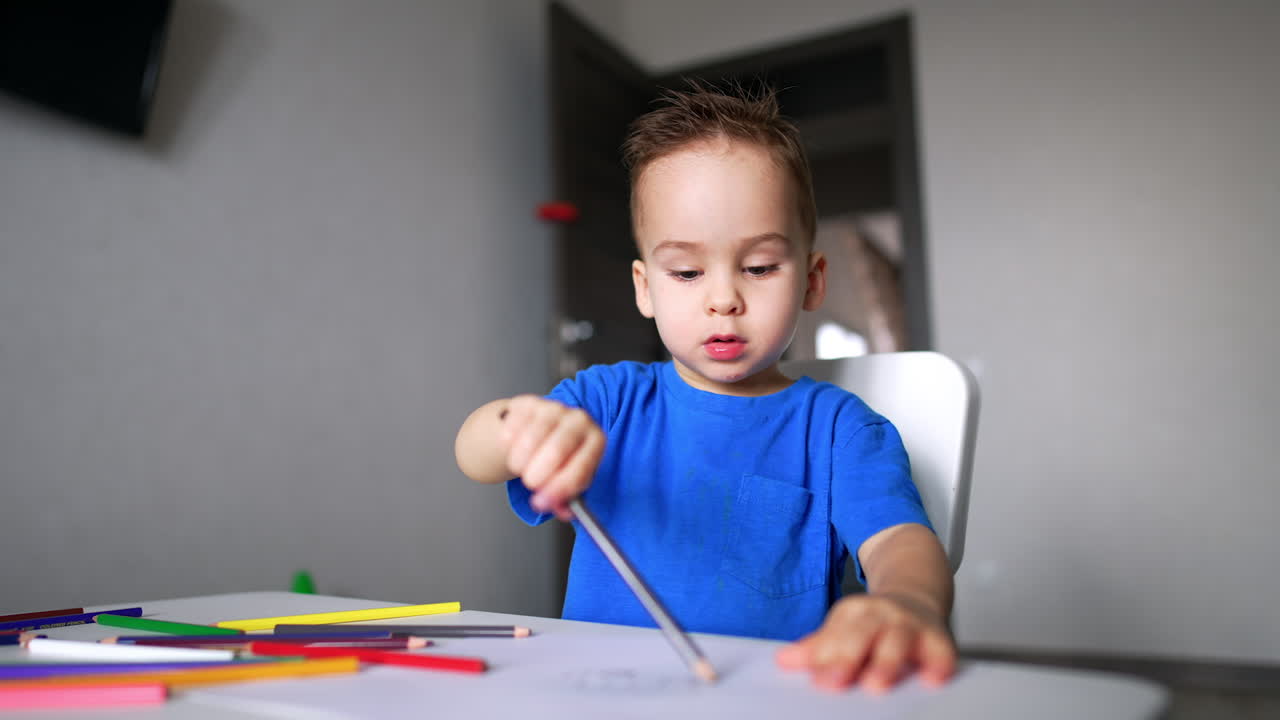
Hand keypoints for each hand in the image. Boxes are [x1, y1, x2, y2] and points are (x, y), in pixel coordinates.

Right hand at [499, 395, 603, 519]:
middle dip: (539, 474)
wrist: (546, 427)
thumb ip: (567, 498)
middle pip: (558, 447)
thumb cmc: (564, 457)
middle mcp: (579, 420)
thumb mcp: (571, 478)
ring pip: (532, 437)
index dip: (561, 486)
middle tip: (531, 485)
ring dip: (520, 460)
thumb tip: (561, 511)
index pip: (582, 465)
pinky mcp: (529, 402)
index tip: (542, 502)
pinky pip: (513, 425)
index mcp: (596, 441)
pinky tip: (514, 448)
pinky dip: (508, 443)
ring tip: (521, 467)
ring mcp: (554, 408)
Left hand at [775, 592, 955, 691]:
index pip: (835, 635)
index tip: (815, 679)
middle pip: (861, 634)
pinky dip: (938, 663)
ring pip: (898, 640)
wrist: (916, 596)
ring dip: (886, 662)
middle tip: (834, 682)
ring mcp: (909, 624)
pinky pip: (941, 650)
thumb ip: (818, 648)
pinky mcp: (938, 637)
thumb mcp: (844, 627)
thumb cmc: (875, 622)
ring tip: (876, 684)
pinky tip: (932, 678)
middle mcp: (881, 615)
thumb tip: (783, 662)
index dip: (824, 656)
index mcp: (854, 613)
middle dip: (847, 657)